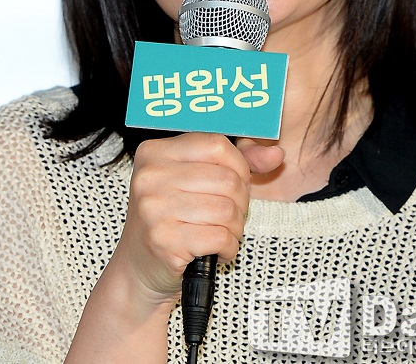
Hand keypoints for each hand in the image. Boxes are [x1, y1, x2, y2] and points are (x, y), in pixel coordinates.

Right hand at [111, 132, 283, 307]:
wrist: (138, 270)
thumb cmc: (173, 219)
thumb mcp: (196, 181)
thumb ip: (237, 162)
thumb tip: (276, 154)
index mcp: (155, 152)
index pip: (217, 145)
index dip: (239, 166)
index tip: (235, 183)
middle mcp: (150, 176)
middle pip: (227, 179)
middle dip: (240, 202)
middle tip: (229, 215)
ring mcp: (153, 208)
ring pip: (227, 209)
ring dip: (235, 227)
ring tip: (223, 233)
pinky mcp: (163, 240)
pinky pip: (220, 237)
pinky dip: (229, 247)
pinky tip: (217, 249)